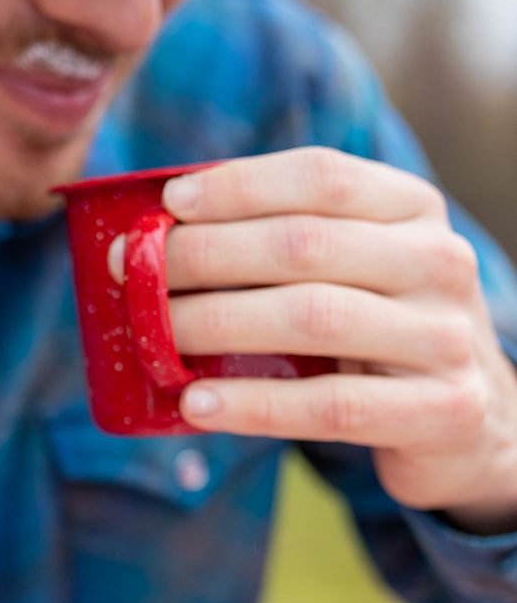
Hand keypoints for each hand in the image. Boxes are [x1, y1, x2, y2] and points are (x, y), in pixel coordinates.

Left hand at [162, 148, 516, 531]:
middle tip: (132, 272)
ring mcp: (444, 337)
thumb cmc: (378, 337)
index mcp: (413, 210)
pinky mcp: (440, 410)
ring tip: (154, 336)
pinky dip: (253, 405)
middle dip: (205, 254)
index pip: (321, 177)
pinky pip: (329, 407)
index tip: (167, 204)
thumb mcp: (352, 273)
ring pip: (313, 318)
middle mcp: (439, 262)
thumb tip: (160, 234)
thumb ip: (284, 247)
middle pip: (303, 244)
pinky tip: (198, 405)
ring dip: (217, 323)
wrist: (470, 425)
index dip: (238, 186)